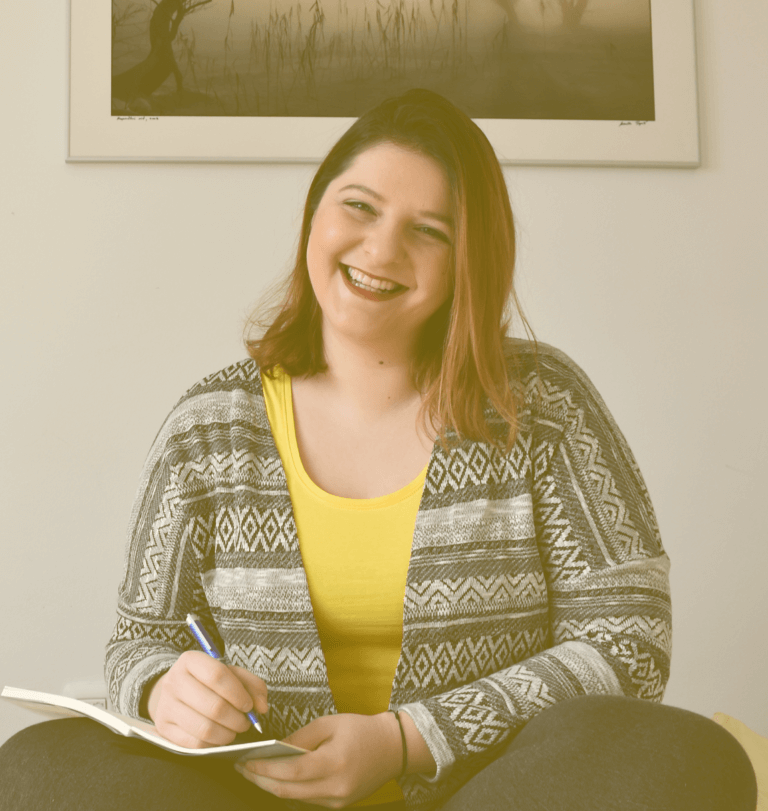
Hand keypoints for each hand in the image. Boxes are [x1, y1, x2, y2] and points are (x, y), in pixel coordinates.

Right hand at [146, 650, 268, 748]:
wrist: (175, 691)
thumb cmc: (208, 682)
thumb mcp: (230, 673)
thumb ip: (251, 685)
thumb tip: (262, 707)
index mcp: (190, 661)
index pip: (217, 675)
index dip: (238, 693)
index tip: (248, 705)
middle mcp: (174, 681)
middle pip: (213, 706)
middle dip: (237, 719)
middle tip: (246, 722)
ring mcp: (166, 706)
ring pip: (204, 728)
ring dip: (228, 734)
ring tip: (235, 730)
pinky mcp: (163, 728)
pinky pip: (194, 744)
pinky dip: (213, 744)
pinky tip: (220, 737)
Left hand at [237, 712, 402, 807]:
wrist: (392, 747)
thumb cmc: (362, 730)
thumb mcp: (330, 723)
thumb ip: (300, 737)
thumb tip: (275, 748)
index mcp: (333, 763)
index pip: (289, 772)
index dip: (263, 769)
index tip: (245, 761)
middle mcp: (335, 787)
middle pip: (287, 790)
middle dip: (261, 780)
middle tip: (243, 768)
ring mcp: (338, 800)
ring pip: (295, 797)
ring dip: (273, 786)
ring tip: (255, 771)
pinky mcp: (339, 805)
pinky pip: (308, 799)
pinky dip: (291, 789)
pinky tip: (279, 777)